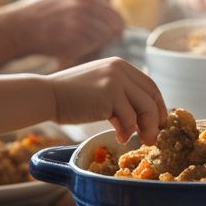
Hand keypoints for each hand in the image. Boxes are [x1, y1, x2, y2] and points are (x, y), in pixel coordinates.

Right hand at [0, 0, 125, 72]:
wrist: (15, 28)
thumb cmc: (38, 17)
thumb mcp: (64, 0)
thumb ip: (88, 7)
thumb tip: (114, 22)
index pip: (115, 14)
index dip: (117, 27)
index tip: (114, 36)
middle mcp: (83, 6)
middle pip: (113, 27)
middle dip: (110, 38)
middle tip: (100, 46)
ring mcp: (77, 23)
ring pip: (102, 39)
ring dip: (96, 46)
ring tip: (81, 47)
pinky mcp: (71, 40)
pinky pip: (89, 49)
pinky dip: (85, 52)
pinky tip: (72, 50)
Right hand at [47, 57, 166, 144]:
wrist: (47, 95)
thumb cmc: (70, 97)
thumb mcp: (100, 89)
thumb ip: (120, 96)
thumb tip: (141, 118)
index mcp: (120, 65)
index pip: (149, 85)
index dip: (158, 104)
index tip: (159, 121)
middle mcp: (120, 69)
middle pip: (151, 96)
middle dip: (156, 119)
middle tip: (154, 136)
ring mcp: (116, 80)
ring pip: (146, 108)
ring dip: (147, 128)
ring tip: (142, 140)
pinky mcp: (109, 95)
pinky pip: (129, 119)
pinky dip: (127, 132)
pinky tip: (120, 138)